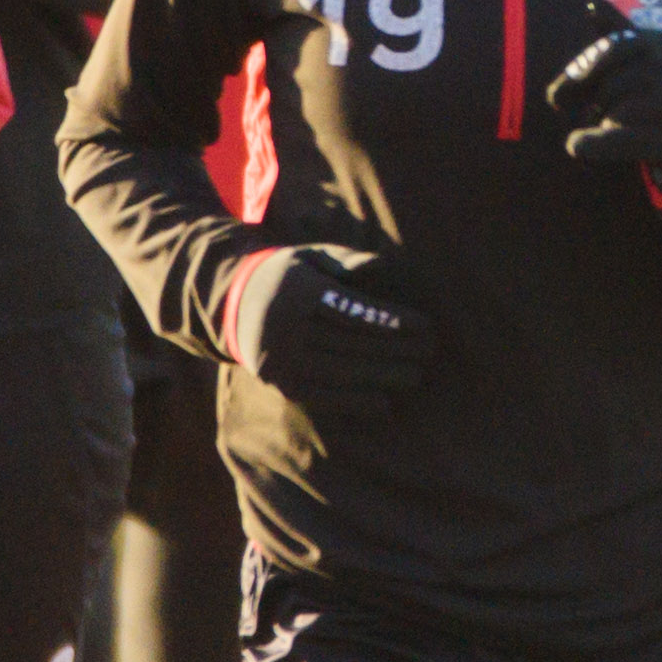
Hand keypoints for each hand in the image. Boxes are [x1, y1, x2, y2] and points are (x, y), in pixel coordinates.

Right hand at [226, 241, 435, 416]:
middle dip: (395, 348)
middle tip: (430, 350)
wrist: (231, 303)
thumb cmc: (288, 275)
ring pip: (339, 372)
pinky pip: (322, 397)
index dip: (389, 318)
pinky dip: (354, 403)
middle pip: (349, 342)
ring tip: (416, 375)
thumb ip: (345, 260)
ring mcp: (279, 358)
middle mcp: (283, 326)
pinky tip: (385, 404)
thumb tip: (380, 266)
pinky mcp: (278, 382)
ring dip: (382, 376)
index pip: (350, 309)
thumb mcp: (310, 256)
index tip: (424, 324)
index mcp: (295, 290)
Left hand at [545, 10, 661, 195]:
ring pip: (616, 111)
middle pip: (612, 82)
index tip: (556, 94)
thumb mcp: (647, 59)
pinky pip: (623, 138)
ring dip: (602, 121)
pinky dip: (595, 144)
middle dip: (590, 98)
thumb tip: (592, 4)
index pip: (612, 49)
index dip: (581, 69)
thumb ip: (619, 32)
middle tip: (573, 110)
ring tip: (608, 126)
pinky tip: (576, 145)